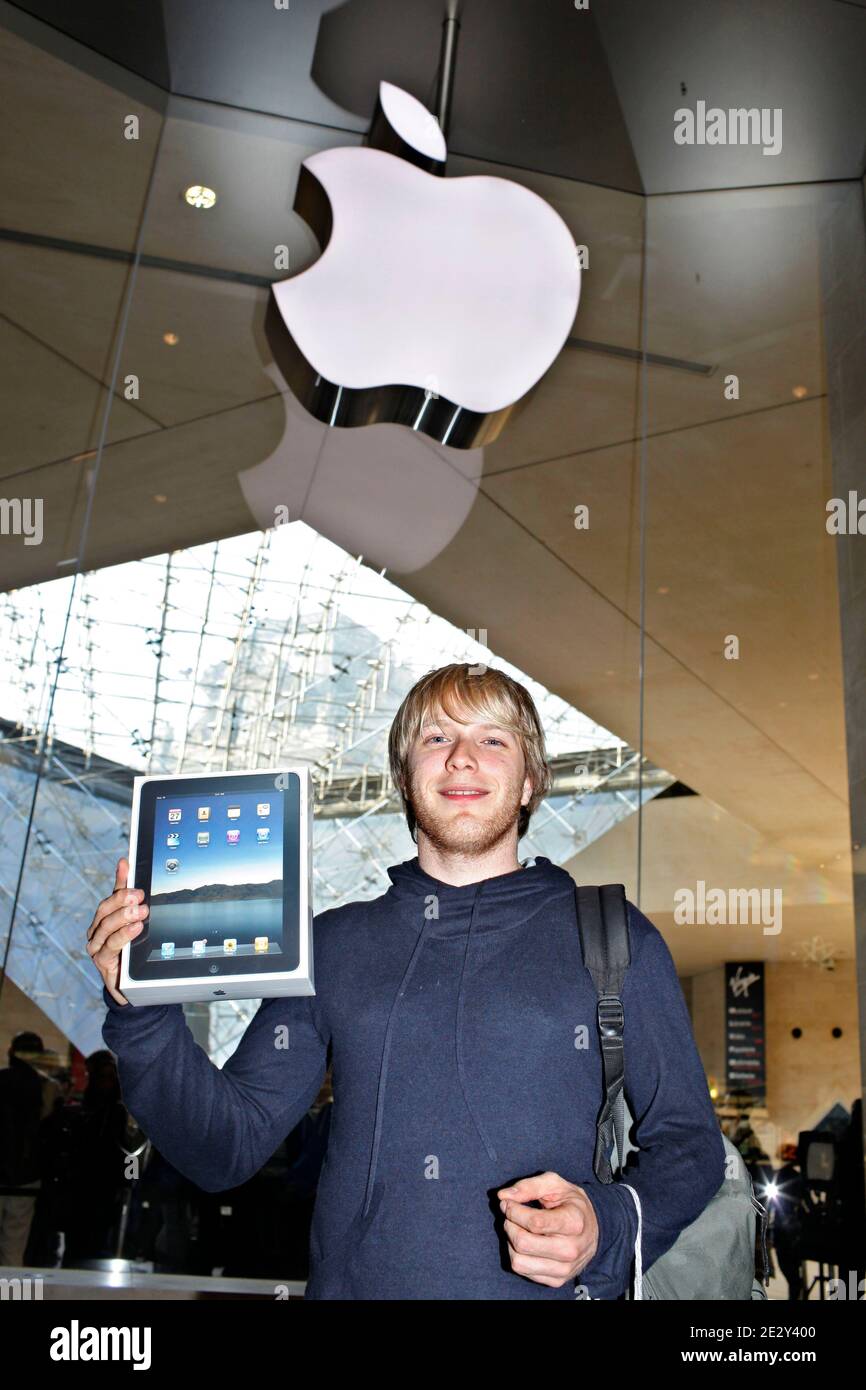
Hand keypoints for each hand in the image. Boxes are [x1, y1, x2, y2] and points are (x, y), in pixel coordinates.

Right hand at [86, 857, 147, 1005]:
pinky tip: (135, 928)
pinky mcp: (101, 961)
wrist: (130, 986)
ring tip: (140, 911)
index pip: (113, 894)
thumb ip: (135, 904)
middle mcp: (98, 930)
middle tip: (139, 895)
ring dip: (124, 917)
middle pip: (105, 909)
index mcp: (106, 918)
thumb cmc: (132, 953)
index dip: (120, 878)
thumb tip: (136, 875)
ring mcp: (97, 945)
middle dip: (122, 899)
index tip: (127, 863)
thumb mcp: (137, 927)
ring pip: (106, 926)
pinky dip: (123, 935)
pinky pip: (111, 946)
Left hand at [497, 1171, 598, 1287]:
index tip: (508, 1203)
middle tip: (511, 1215)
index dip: (513, 1211)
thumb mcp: (555, 1184)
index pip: (534, 1222)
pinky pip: (523, 1271)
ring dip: (510, 1242)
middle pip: (523, 1243)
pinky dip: (517, 1255)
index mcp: (574, 1222)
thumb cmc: (570, 1203)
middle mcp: (571, 1250)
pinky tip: (526, 1242)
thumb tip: (502, 1196)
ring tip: (517, 1229)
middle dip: (509, 1225)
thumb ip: (528, 1186)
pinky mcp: (557, 1280)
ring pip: (518, 1262)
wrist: (593, 1229)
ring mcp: (565, 1269)